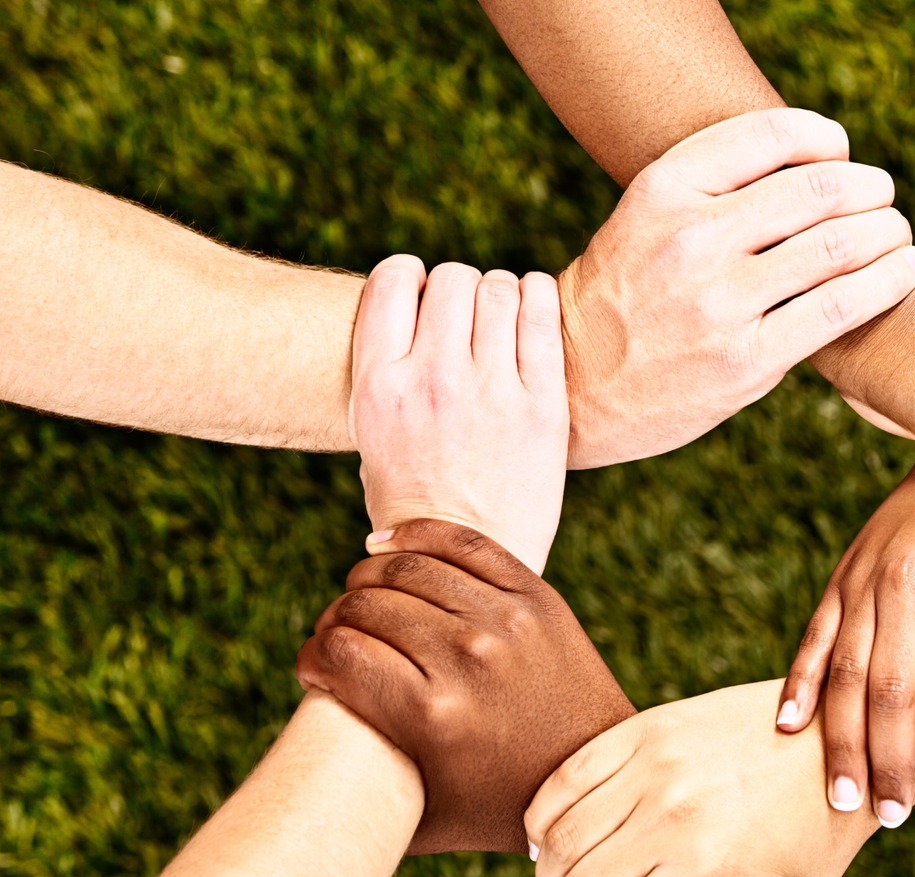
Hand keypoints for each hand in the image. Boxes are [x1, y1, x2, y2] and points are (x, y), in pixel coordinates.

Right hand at [296, 519, 635, 855]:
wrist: (593, 775)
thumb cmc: (497, 805)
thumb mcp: (421, 819)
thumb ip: (361, 794)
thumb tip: (307, 764)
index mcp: (432, 715)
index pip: (337, 654)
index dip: (311, 659)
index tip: (313, 670)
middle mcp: (467, 658)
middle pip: (365, 606)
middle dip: (335, 622)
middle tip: (338, 639)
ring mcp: (505, 619)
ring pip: (407, 568)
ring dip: (368, 578)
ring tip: (363, 598)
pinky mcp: (534, 594)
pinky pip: (463, 543)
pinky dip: (416, 536)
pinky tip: (387, 547)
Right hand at [350, 256, 566, 571]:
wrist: (467, 560)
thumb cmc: (415, 496)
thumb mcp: (373, 431)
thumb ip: (389, 368)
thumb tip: (415, 305)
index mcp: (379, 385)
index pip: (391, 279)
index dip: (411, 277)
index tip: (423, 299)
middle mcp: (432, 379)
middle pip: (452, 278)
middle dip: (460, 288)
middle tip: (468, 319)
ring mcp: (490, 390)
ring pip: (498, 287)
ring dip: (500, 293)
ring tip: (501, 320)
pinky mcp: (542, 404)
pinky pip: (542, 312)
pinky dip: (536, 296)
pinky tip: (531, 311)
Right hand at [525, 681, 877, 876]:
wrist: (842, 740)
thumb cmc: (815, 839)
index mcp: (707, 870)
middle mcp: (673, 815)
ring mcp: (656, 764)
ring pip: (559, 834)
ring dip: (551, 869)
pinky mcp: (649, 726)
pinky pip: (566, 777)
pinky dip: (544, 816)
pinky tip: (553, 838)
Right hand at [559, 107, 914, 467]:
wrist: (575, 387)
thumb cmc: (627, 295)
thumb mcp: (646, 216)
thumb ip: (714, 184)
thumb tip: (815, 158)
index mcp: (664, 190)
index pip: (773, 134)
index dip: (826, 137)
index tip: (841, 153)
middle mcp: (690, 238)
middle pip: (818, 188)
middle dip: (869, 187)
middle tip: (883, 197)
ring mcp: (718, 302)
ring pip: (838, 245)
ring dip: (887, 231)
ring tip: (898, 233)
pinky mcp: (746, 359)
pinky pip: (840, 306)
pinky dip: (887, 281)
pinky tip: (904, 270)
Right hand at [776, 448, 914, 827]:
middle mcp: (911, 585)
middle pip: (893, 691)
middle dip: (889, 762)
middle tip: (890, 815)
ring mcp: (867, 579)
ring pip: (847, 673)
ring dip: (843, 742)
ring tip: (844, 794)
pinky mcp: (840, 576)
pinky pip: (815, 639)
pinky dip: (800, 686)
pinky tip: (789, 729)